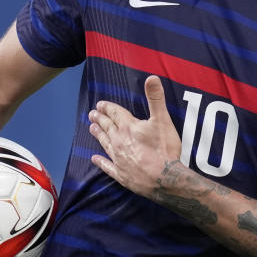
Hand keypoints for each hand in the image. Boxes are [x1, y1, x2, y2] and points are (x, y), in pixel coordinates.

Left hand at [89, 75, 182, 196]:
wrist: (165, 179)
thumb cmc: (164, 149)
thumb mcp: (163, 120)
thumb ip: (156, 99)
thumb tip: (151, 77)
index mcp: (129, 128)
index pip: (116, 114)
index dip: (108, 108)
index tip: (100, 104)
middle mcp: (120, 142)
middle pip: (108, 128)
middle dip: (100, 119)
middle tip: (92, 114)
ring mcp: (119, 159)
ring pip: (105, 144)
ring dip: (99, 135)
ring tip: (91, 128)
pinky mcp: (121, 175)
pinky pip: (107, 166)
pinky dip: (101, 162)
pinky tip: (94, 158)